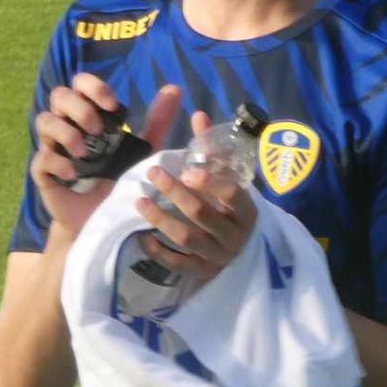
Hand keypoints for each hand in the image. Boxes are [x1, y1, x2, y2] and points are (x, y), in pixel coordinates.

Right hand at [31, 75, 181, 237]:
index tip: (113, 105)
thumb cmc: (121, 179)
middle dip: (79, 108)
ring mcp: (53, 147)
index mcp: (89, 114)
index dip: (93, 87)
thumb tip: (174, 90)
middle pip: (59, 96)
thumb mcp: (142, 150)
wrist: (104, 218)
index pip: (81, 83)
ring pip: (44, 121)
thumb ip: (156, 122)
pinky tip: (73, 174)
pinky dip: (57, 162)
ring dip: (65, 132)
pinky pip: (41, 159)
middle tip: (97, 130)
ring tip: (84, 153)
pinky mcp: (43, 173)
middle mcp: (67, 125)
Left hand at [132, 110, 256, 286]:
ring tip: (140, 201)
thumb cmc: (228, 207)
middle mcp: (234, 235)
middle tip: (153, 173)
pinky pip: (178, 264)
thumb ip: (212, 150)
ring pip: (187, 238)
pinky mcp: (202, 273)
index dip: (209, 182)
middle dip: (175, 193)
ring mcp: (218, 257)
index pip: (232, 194)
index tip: (186, 170)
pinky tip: (142, 236)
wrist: (238, 253)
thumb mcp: (225, 179)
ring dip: (161, 219)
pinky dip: (158, 251)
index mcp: (246, 209)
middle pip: (202, 214)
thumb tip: (198, 114)